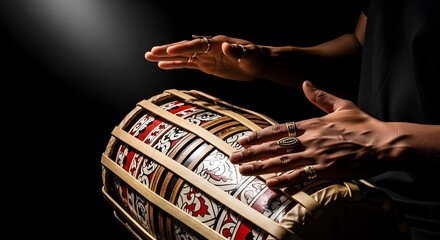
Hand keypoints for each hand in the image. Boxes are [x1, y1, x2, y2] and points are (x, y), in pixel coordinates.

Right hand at [145, 35, 268, 80]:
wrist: (257, 63)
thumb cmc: (255, 58)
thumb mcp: (250, 55)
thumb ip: (238, 51)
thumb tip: (227, 47)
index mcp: (217, 43)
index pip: (197, 45)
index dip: (183, 48)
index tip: (169, 51)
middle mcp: (208, 48)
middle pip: (184, 48)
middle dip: (167, 51)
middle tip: (150, 52)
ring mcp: (205, 56)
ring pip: (182, 56)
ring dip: (166, 57)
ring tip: (149, 56)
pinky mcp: (206, 65)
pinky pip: (187, 64)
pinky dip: (175, 65)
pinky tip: (162, 66)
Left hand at [230, 80, 396, 188]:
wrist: (384, 142)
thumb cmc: (364, 124)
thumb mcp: (342, 104)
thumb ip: (321, 96)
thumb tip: (305, 83)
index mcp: (312, 124)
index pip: (278, 129)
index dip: (259, 135)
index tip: (243, 139)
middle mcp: (310, 139)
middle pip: (275, 146)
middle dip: (252, 152)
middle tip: (234, 157)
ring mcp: (318, 155)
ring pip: (284, 161)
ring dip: (262, 166)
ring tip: (245, 170)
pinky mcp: (327, 169)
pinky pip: (303, 176)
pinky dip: (286, 180)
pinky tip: (272, 184)